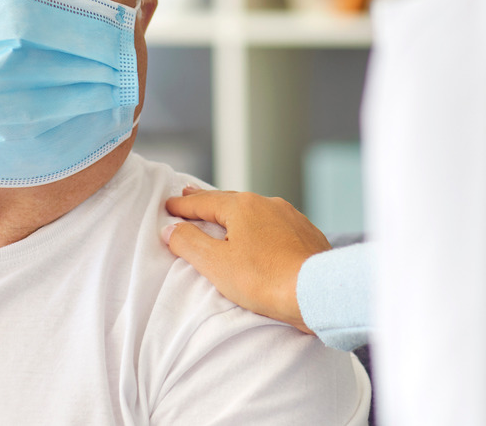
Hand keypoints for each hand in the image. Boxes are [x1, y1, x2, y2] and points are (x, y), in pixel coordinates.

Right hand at [163, 187, 331, 333]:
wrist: (316, 290)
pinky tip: (260, 235)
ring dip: (235, 213)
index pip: (204, 202)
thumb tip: (171, 229)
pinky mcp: (306, 233)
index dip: (183, 205)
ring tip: (223, 215)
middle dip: (208, 201)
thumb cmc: (264, 279)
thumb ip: (189, 243)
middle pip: (230, 201)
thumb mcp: (216, 264)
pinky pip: (275, 225)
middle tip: (190, 194)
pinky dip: (259, 227)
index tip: (168, 205)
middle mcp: (268, 204)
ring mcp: (291, 217)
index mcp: (243, 206)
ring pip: (255, 211)